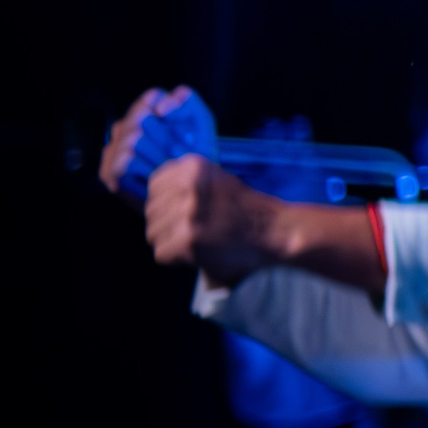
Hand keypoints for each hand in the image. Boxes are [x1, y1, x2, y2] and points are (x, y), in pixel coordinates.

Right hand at [100, 86, 213, 200]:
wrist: (194, 195)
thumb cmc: (197, 156)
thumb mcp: (200, 123)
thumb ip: (187, 102)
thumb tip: (160, 108)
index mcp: (146, 111)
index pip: (152, 96)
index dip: (174, 112)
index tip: (190, 137)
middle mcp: (126, 126)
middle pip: (141, 117)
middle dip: (169, 140)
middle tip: (181, 157)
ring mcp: (114, 148)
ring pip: (134, 138)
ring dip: (160, 157)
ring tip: (170, 168)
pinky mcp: (110, 170)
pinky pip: (127, 161)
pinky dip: (149, 171)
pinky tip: (157, 177)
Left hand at [144, 155, 286, 284]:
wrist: (276, 232)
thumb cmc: (248, 210)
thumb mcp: (218, 181)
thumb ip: (186, 183)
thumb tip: (152, 197)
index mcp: (193, 167)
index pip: (154, 185)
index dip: (165, 203)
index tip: (183, 212)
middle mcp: (188, 187)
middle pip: (150, 211)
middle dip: (166, 225)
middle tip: (192, 232)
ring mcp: (187, 214)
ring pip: (152, 234)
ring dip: (171, 243)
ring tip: (196, 243)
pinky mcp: (188, 240)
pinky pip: (161, 254)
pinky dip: (177, 260)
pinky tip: (197, 255)